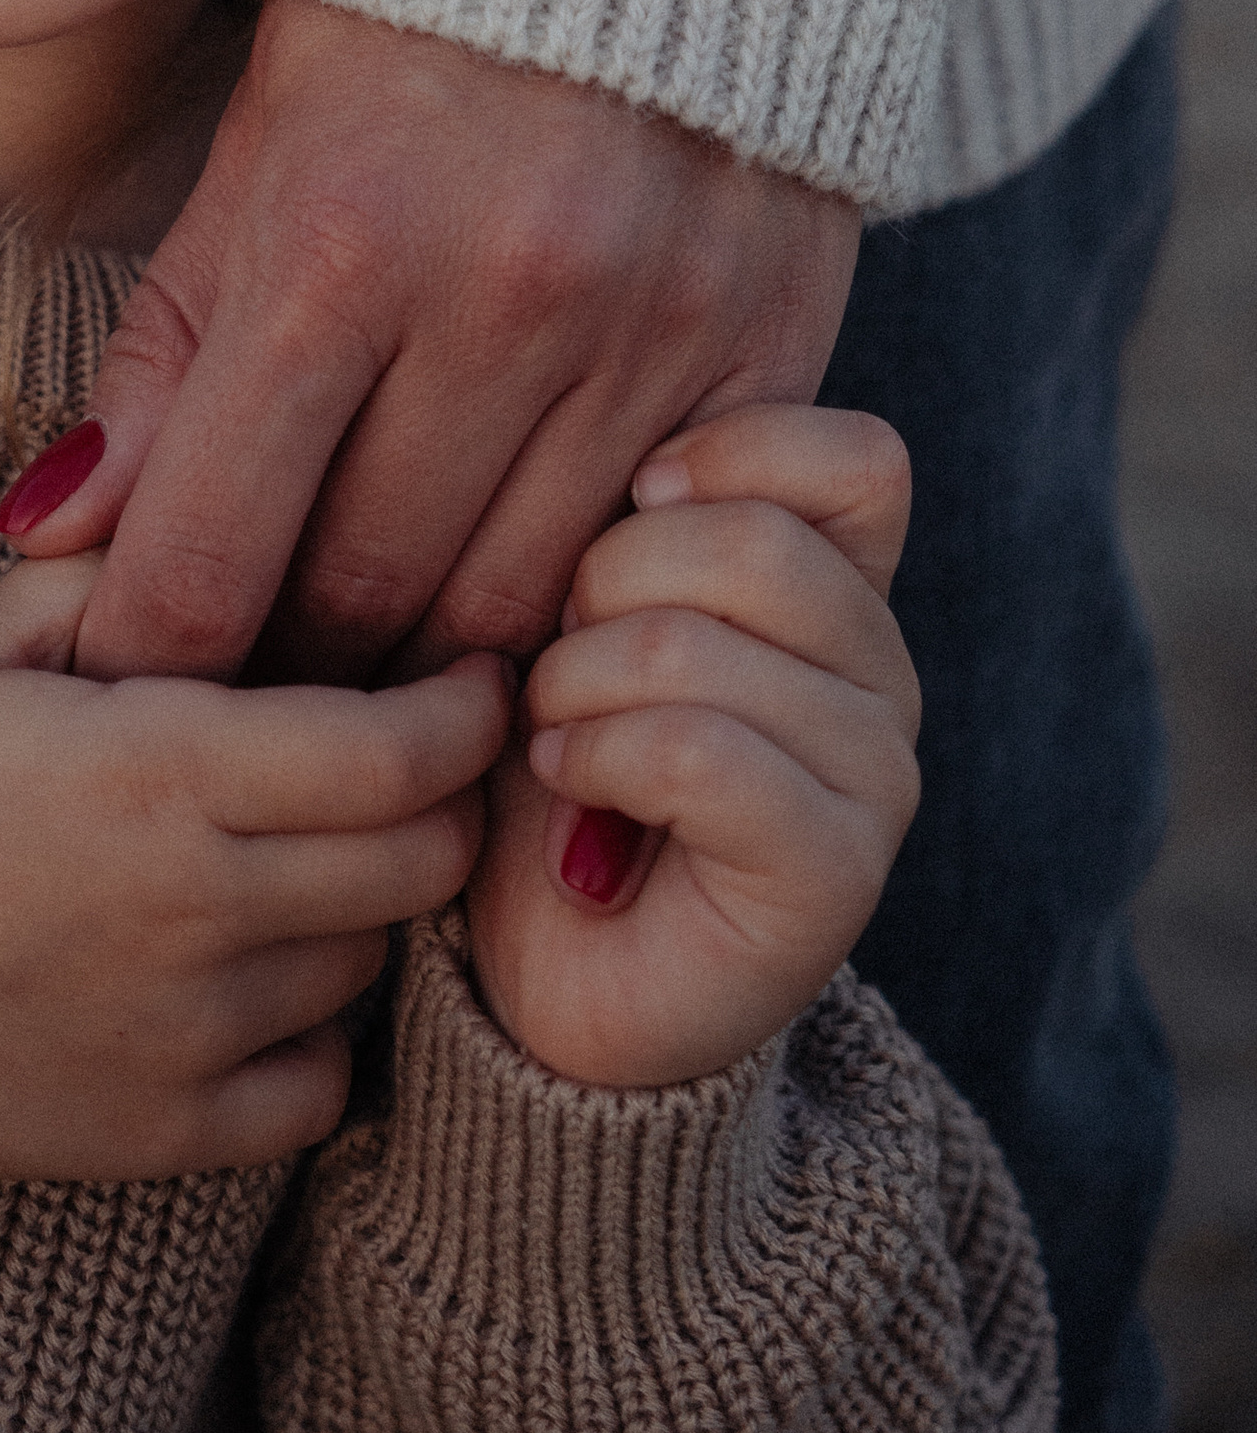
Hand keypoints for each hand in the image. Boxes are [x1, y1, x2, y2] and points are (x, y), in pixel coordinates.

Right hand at [0, 553, 508, 1181]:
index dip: (465, 711)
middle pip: (419, 861)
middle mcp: (196, 907)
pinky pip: (316, 1086)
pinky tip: (255, 970)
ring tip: (299, 853)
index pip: (397, 752)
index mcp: (158, 769)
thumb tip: (220, 490)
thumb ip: (115, 565)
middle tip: (404, 759)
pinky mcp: (163, 1134)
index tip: (471, 677)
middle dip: (438, 800)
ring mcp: (186, 1034)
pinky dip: (313, 1032)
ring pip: (371, 967)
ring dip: (363, 905)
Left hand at [17, 0, 858, 684]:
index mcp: (339, 238)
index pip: (212, 546)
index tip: (131, 704)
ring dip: (433, 675)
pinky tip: (530, 629)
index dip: (158, 659)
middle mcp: (503, 296)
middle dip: (289, 681)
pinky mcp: (770, 356)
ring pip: (518, 609)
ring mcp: (651, 333)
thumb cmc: (412, 32)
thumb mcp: (257, 156)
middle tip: (248, 714)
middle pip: (366, 600)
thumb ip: (164, 358)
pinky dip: (586, 617)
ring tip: (373, 682)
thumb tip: (53, 535)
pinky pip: (658, 557)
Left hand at [465, 406, 919, 1085]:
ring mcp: (875, 775)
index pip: (858, 456)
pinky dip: (599, 757)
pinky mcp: (835, 872)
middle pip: (754, 540)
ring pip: (702, 647)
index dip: (731, 453)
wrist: (552, 980)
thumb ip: (631, 525)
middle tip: (559, 658)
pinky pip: (699, 755)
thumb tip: (641, 464)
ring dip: (579, 684)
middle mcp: (881, 672)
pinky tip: (566, 789)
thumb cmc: (555, 764)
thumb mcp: (580, 612)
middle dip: (604, 582)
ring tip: (553, 735)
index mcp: (838, 587)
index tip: (632, 502)